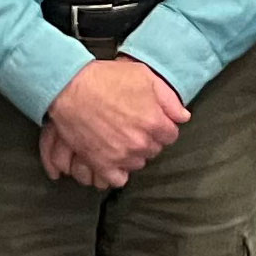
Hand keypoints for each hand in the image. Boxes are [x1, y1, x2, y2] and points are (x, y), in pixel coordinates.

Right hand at [43, 57, 189, 186]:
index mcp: (154, 121)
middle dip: (148, 138)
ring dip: (133, 153)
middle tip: (133, 125)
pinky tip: (114, 156)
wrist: (71, 88)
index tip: (152, 120)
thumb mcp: (144, 76)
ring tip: (121, 137)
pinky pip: (118, 179)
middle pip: (154, 149)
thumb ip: (169, 98)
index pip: (171, 135)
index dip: (162, 126)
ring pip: (138, 163)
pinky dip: (118, 171)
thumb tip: (183, 116)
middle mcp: (140, 142)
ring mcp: (121, 156)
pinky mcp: (102, 164)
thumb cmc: (107, 78)